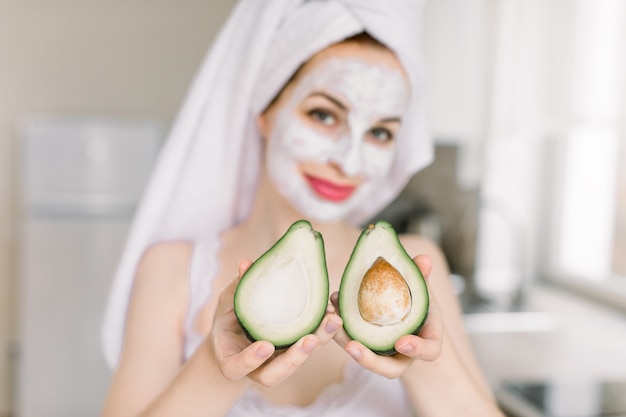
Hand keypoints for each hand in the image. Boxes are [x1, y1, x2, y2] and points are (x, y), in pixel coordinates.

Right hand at [210, 259, 342, 385]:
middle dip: (295, 358)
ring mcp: (276, 364)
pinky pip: (308, 349)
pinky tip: (332, 313)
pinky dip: (321, 333)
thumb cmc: (228, 320)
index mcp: (231, 360)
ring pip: (297, 364)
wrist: (236, 337)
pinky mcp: (293, 354)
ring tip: (332, 321)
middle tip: (311, 340)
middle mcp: (255, 369)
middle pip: (275, 374)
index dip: (251, 359)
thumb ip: (237, 287)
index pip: (237, 367)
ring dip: (317, 344)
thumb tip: (246, 264)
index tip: (265, 346)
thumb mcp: (227, 303)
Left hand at [331, 254, 442, 378]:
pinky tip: (330, 308)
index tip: (402, 342)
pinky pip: (351, 344)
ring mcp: (383, 356)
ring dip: (345, 342)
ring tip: (333, 321)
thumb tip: (424, 259)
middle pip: (389, 368)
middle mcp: (404, 356)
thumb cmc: (417, 305)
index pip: (428, 352)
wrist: (407, 318)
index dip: (417, 349)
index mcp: (426, 344)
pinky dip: (339, 330)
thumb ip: (421, 278)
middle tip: (352, 347)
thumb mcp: (423, 291)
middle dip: (369, 360)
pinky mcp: (364, 348)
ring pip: (365, 358)